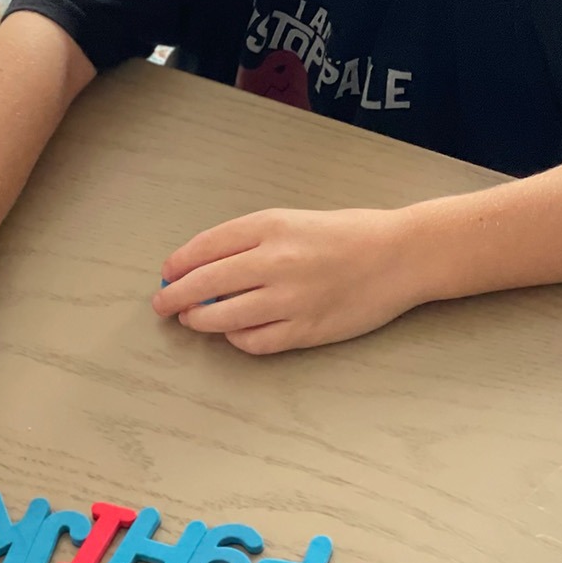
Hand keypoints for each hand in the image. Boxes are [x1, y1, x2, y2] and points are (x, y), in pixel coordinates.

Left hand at [153, 207, 431, 354]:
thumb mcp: (293, 221)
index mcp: (270, 227)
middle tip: (161, 304)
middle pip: (205, 284)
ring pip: (223, 317)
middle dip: (174, 296)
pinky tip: (234, 333)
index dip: (178, 263)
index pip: (205, 247)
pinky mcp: (307, 329)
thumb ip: (249, 241)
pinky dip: (237, 339)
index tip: (166, 273)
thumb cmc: (347, 233)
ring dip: (200, 320)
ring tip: (193, 319)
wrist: (400, 255)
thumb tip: (203, 267)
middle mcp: (276, 261)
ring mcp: (291, 298)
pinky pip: (255, 341)